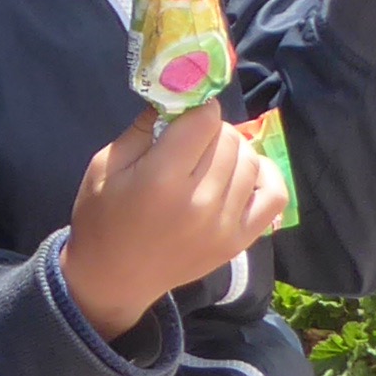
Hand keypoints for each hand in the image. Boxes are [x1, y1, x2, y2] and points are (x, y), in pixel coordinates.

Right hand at [59, 110, 291, 337]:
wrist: (114, 278)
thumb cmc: (102, 217)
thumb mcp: (106, 165)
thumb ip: (143, 129)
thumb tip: (179, 97)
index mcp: (160, 180)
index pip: (203, 120)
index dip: (194, 110)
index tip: (182, 118)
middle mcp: (199, 202)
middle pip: (227, 139)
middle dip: (210, 130)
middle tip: (191, 140)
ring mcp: (224, 224)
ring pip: (249, 161)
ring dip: (233, 150)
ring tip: (211, 159)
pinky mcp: (239, 241)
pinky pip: (273, 195)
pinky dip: (265, 175)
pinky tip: (243, 173)